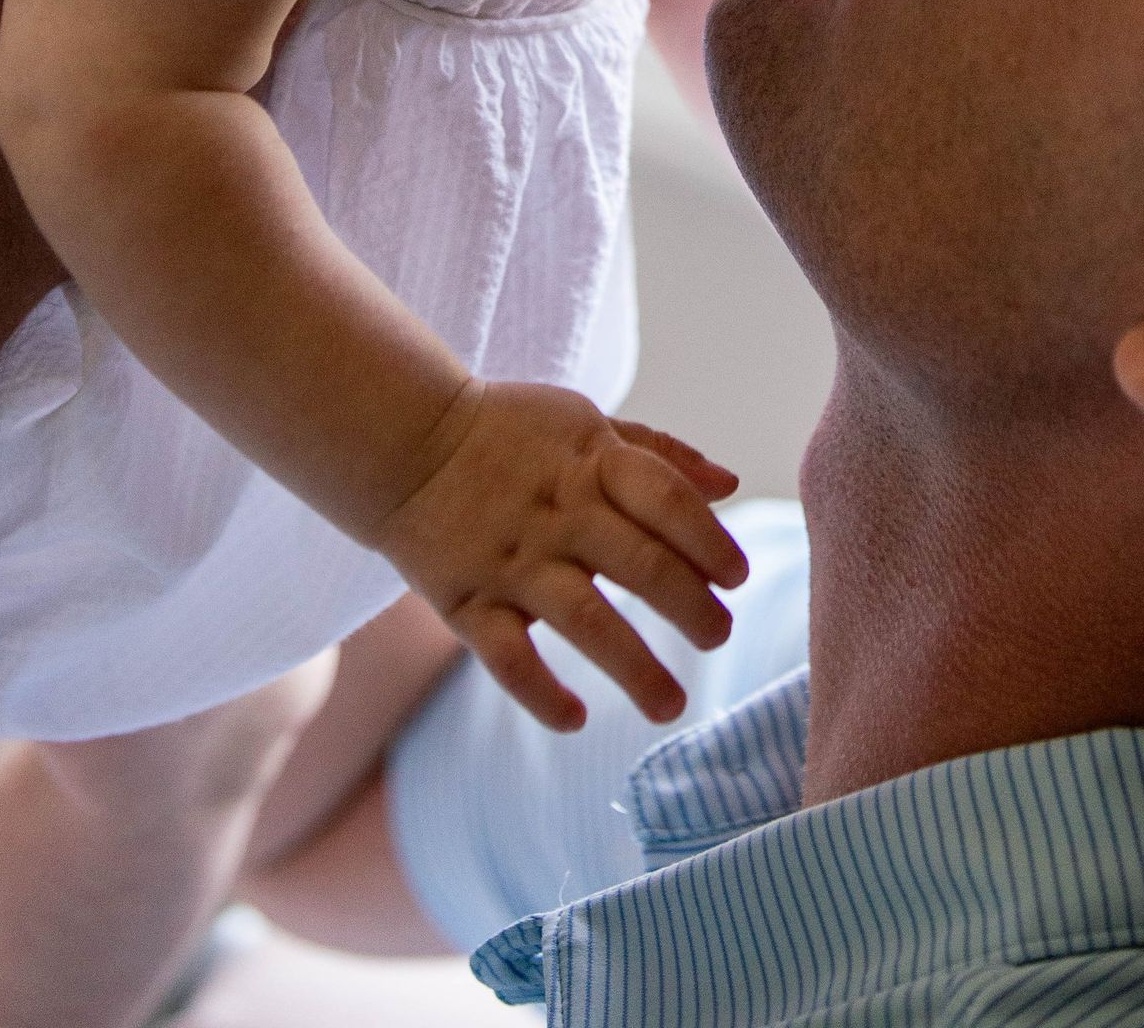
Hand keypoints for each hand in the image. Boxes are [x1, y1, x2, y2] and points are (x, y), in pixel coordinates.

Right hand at [378, 380, 747, 731]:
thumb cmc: (512, 434)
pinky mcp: (467, 602)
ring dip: (635, 667)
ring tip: (672, 705)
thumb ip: (658, 453)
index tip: (738, 578)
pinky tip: (577, 720)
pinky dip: (541, 694)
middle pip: (641, 564)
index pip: (667, 499)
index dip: (709, 540)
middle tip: (719, 635)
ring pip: (585, 621)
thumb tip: (730, 484)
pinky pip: (506, 657)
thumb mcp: (586, 423)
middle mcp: (560, 514)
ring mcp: (512, 561)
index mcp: (593, 462)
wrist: (405, 440)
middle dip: (691, 607)